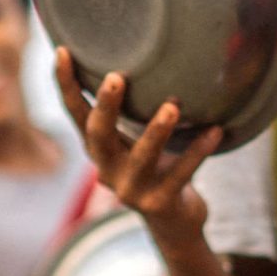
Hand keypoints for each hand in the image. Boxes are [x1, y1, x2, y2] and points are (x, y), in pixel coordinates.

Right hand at [55, 53, 223, 255]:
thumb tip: (148, 51)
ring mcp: (133, 190)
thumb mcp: (137, 140)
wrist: (174, 224)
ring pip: (142, 158)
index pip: (75, 113)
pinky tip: (215, 131)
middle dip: (106, 107)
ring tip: (172, 106)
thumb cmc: (157, 168)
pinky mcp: (160, 203)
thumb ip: (134, 110)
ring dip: (157, 132)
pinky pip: (181, 173)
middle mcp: (108, 169)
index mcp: (99, 150)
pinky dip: (198, 151)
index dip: (66, 84)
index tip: (62, 51)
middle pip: (98, 136)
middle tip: (116, 78)